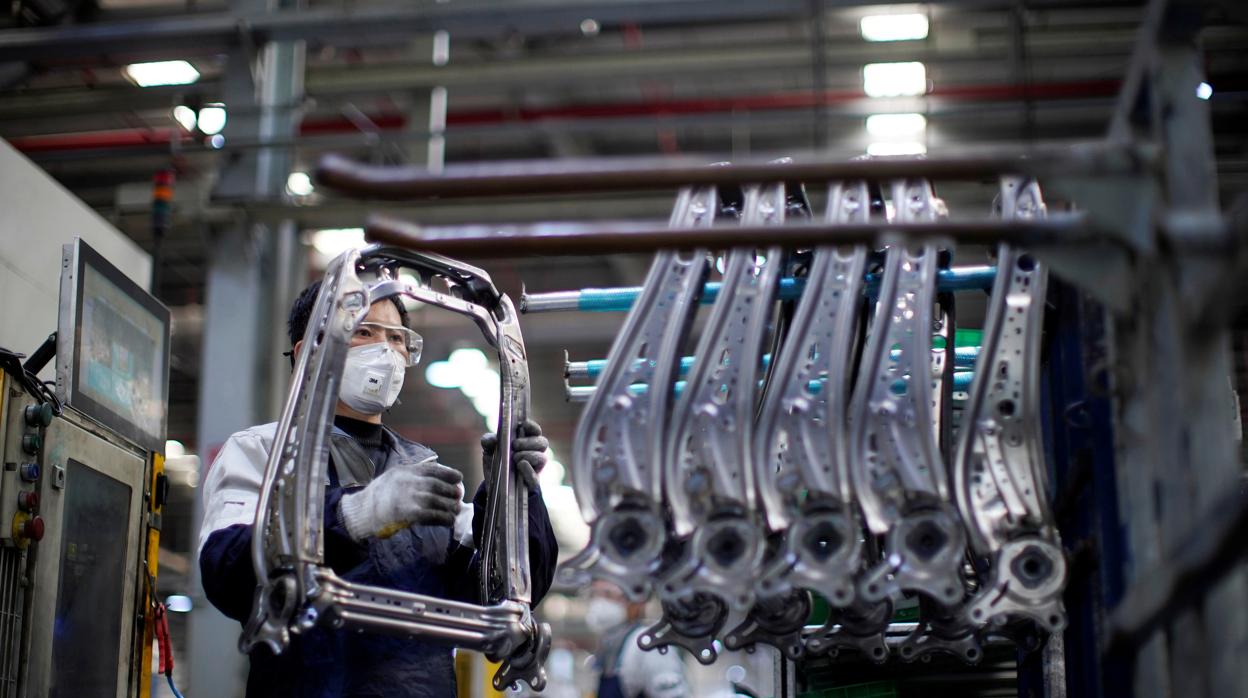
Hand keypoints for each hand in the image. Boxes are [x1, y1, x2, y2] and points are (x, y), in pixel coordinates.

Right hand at [338, 461, 462, 540]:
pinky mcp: (408, 514)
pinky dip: (443, 518)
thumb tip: (438, 481)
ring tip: (455, 510)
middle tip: (458, 497)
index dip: (449, 473)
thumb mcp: (394, 477)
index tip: (459, 478)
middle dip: (451, 491)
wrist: (360, 513)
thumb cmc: (379, 496)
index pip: (433, 469)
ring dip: (449, 506)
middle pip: (437, 485)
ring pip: (436, 500)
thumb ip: (413, 476)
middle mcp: (407, 482)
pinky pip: (431, 515)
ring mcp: (408, 497)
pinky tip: (448, 521)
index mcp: (405, 471)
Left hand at [480, 418, 548, 489]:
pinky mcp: (531, 483)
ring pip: (542, 458)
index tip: (523, 425)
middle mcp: (534, 453)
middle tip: (515, 444)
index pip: (535, 431)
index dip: (532, 427)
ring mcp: (535, 469)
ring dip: (529, 455)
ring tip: (515, 458)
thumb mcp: (489, 450)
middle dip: (529, 442)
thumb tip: (493, 439)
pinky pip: (536, 478)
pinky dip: (529, 470)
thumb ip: (488, 441)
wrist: (493, 485)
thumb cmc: (496, 462)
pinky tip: (521, 465)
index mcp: (526, 441)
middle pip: (543, 442)